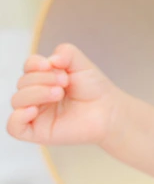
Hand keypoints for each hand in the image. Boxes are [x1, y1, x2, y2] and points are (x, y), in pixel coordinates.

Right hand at [7, 43, 121, 146]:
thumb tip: (50, 60)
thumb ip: (66, 52)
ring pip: (17, 100)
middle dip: (42, 79)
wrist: (109, 111)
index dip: (35, 63)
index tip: (52, 65)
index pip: (28, 67)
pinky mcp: (37, 131)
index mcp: (44, 79)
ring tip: (59, 93)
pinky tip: (33, 110)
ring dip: (35, 93)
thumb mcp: (82, 64)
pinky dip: (18, 117)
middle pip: (22, 82)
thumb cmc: (94, 89)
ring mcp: (35, 114)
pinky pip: (14, 127)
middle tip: (64, 82)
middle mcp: (37, 96)